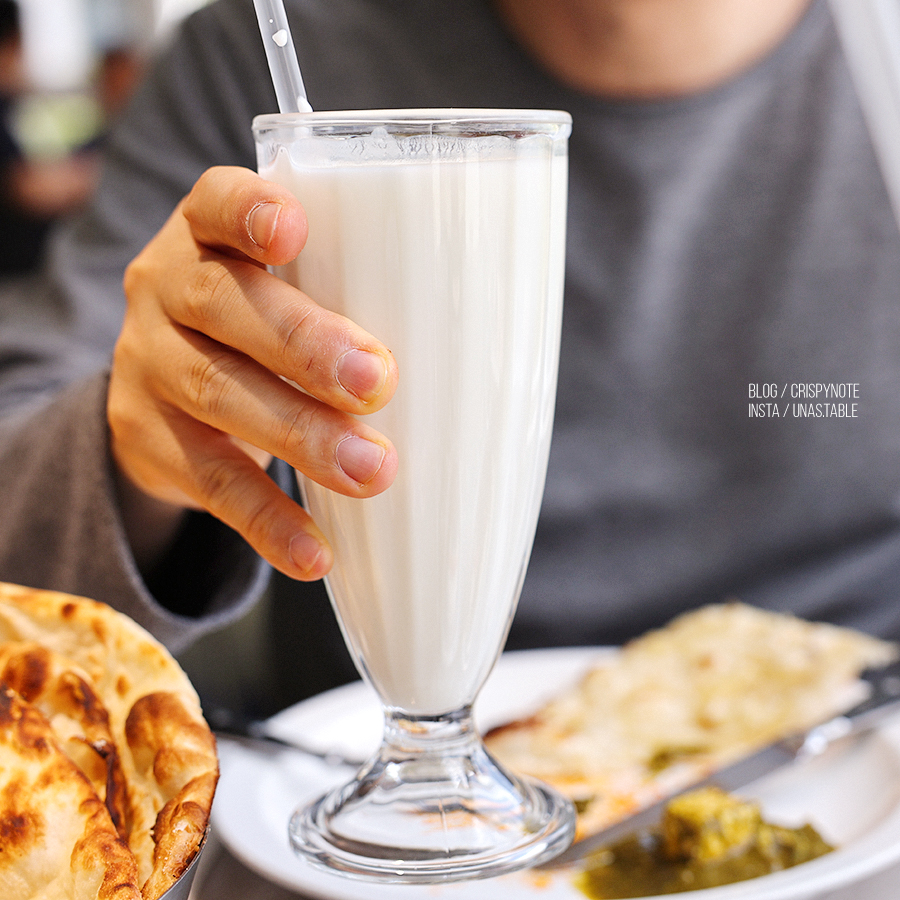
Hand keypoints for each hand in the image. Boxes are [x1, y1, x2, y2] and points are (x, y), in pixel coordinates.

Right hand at [108, 166, 397, 580]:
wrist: (170, 394)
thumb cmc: (268, 327)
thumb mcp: (292, 289)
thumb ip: (355, 293)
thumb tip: (489, 350)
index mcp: (209, 234)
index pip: (216, 201)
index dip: (248, 211)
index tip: (295, 229)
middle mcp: (166, 287)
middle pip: (224, 303)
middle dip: (305, 343)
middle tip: (378, 381)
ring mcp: (148, 363)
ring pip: (220, 393)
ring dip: (302, 436)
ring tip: (373, 471)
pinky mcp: (149, 440)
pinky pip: (210, 483)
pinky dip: (267, 519)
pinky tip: (315, 552)